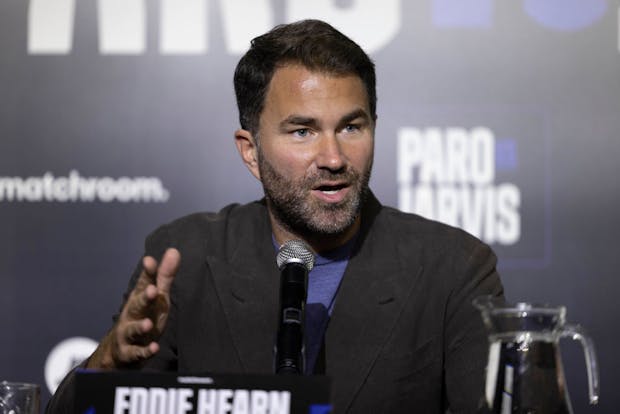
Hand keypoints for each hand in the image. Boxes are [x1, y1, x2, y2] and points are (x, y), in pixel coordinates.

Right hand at [87, 248, 180, 368]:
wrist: (119, 352)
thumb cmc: (142, 317)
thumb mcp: (156, 297)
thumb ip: (164, 276)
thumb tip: (173, 250)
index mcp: (140, 299)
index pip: (144, 284)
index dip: (148, 273)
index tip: (150, 261)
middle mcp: (131, 314)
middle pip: (137, 305)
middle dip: (144, 297)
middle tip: (152, 290)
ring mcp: (128, 334)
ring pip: (132, 330)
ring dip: (139, 326)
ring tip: (148, 324)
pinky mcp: (128, 353)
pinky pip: (135, 353)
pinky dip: (143, 351)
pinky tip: (153, 348)